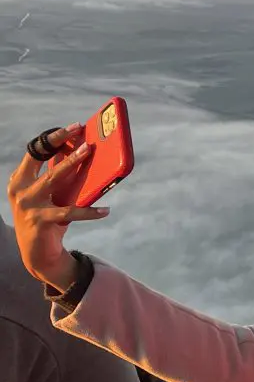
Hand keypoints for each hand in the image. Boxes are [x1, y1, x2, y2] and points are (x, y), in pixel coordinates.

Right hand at [7, 124, 109, 291]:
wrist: (36, 254)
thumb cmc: (47, 217)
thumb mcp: (50, 194)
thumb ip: (58, 174)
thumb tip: (79, 150)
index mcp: (20, 179)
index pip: (35, 151)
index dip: (53, 137)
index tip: (73, 128)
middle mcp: (19, 189)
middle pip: (41, 159)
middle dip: (60, 142)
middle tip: (81, 133)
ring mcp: (28, 205)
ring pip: (53, 178)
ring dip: (72, 163)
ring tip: (90, 152)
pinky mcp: (40, 221)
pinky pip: (69, 213)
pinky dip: (89, 212)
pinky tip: (105, 210)